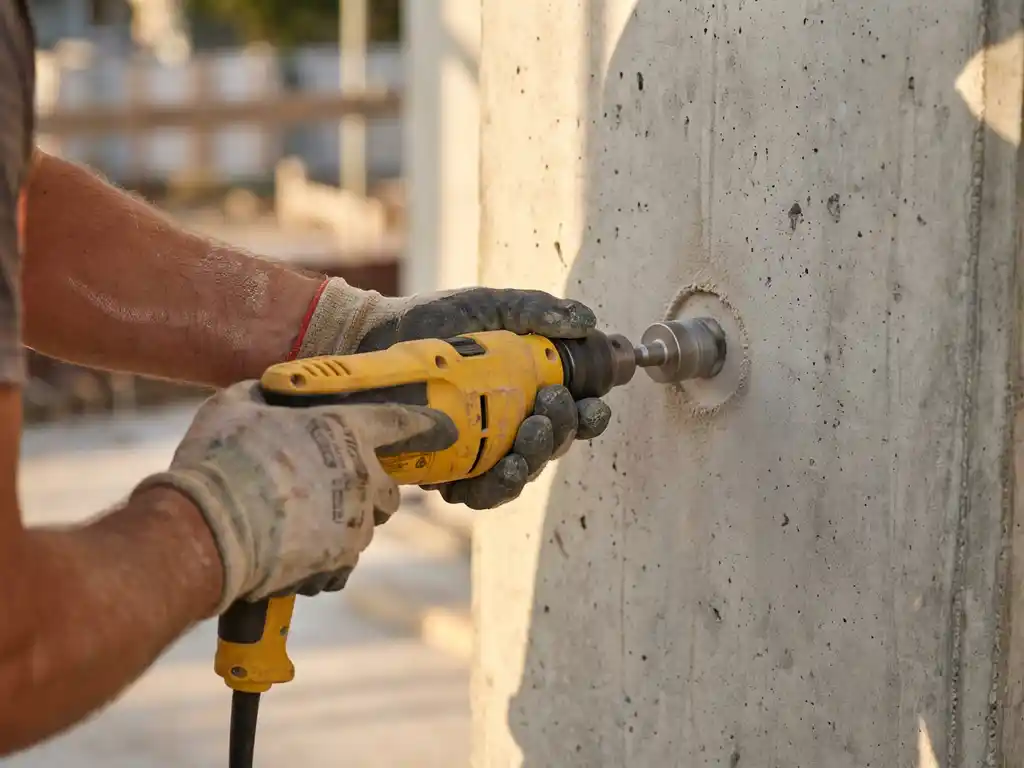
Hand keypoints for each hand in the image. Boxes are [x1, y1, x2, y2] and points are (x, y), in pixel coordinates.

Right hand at [134, 381, 456, 611]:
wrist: (208, 529)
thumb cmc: (221, 459)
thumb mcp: (235, 406)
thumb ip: (261, 396)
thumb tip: (264, 394)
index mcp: (346, 431)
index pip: (400, 423)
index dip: (425, 425)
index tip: (445, 429)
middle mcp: (362, 477)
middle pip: (388, 490)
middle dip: (370, 491)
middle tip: (329, 489)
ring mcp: (354, 524)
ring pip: (362, 529)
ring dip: (340, 528)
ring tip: (293, 526)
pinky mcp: (337, 563)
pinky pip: (340, 565)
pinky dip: (321, 563)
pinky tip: (287, 556)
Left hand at [294, 281, 612, 508]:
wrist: (372, 339)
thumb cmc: (434, 322)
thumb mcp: (488, 307)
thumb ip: (535, 311)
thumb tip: (585, 322)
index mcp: (527, 388)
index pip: (572, 410)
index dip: (590, 413)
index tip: (594, 402)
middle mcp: (509, 424)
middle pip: (555, 443)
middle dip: (564, 428)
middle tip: (552, 401)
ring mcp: (480, 451)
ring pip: (526, 471)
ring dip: (539, 456)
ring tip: (532, 430)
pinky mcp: (450, 472)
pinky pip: (484, 492)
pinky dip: (502, 484)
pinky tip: (509, 467)